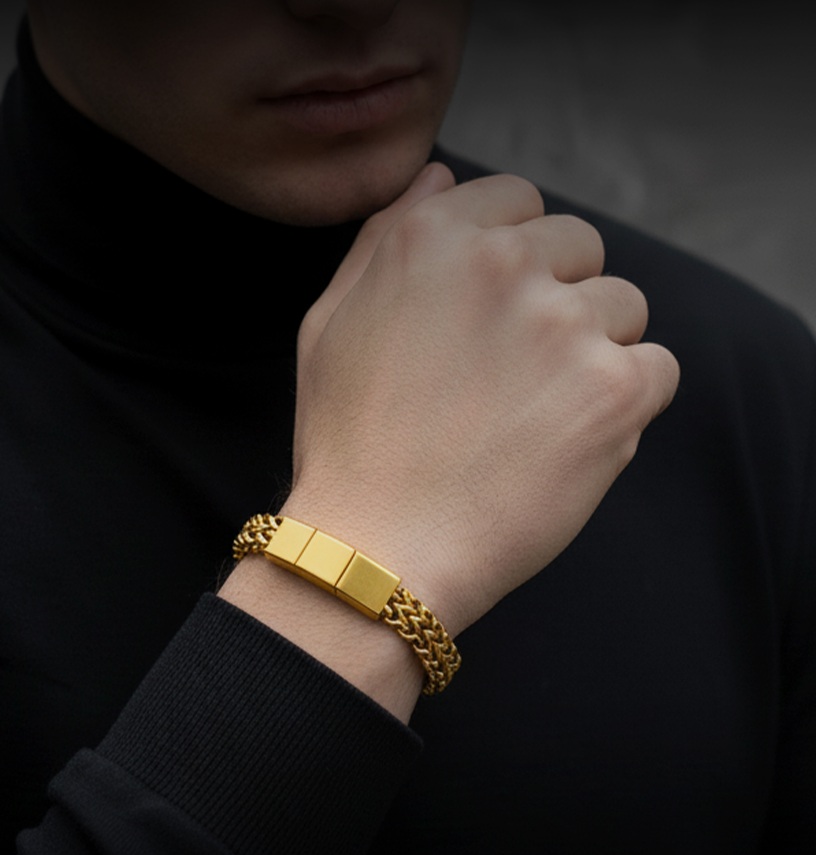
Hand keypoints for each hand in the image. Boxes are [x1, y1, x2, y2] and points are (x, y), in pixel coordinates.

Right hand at [282, 164, 679, 635]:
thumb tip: (440, 176)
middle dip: (556, 294)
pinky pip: (656, 368)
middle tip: (512, 371)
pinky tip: (568, 440)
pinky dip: (626, 402)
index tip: (495, 308)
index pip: (518, 199)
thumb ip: (382, 237)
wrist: (380, 547)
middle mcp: (503, 264)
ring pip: (624, 305)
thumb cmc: (347, 443)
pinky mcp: (615, 389)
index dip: (513, 254)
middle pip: (580, 244)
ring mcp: (564, 324)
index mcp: (432, 238)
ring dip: (593, 348)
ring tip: (536, 414)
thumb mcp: (328, 324)